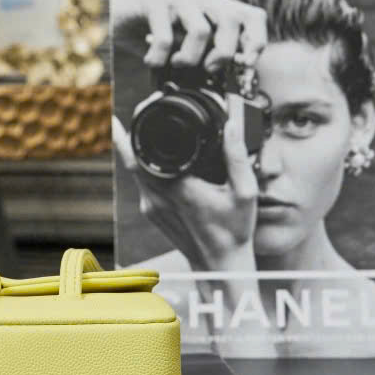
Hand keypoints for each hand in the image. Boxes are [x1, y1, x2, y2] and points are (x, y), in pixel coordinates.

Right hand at [111, 0, 267, 75]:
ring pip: (201, 30)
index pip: (252, 15)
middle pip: (233, 20)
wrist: (114, 21)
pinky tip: (151, 61)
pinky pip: (166, 37)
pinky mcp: (153, 1)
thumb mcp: (187, 47)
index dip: (257, 40)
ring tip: (176, 64)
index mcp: (214, 5)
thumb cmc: (155, 38)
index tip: (246, 65)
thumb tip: (234, 79)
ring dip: (190, 58)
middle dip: (224, 53)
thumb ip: (208, 55)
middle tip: (207, 69)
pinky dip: (160, 58)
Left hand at [113, 102, 259, 269]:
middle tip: (139, 111)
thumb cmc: (234, 232)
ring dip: (135, 148)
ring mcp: (151, 207)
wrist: (220, 266)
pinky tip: (153, 154)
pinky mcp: (151, 213)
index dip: (134, 128)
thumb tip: (232, 123)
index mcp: (178, 189)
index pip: (142, 151)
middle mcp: (158, 198)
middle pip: (131, 157)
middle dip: (130, 132)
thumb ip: (237, 156)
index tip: (141, 108)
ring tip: (143, 126)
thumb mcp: (244, 192)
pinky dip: (143, 165)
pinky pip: (141, 182)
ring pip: (134, 170)